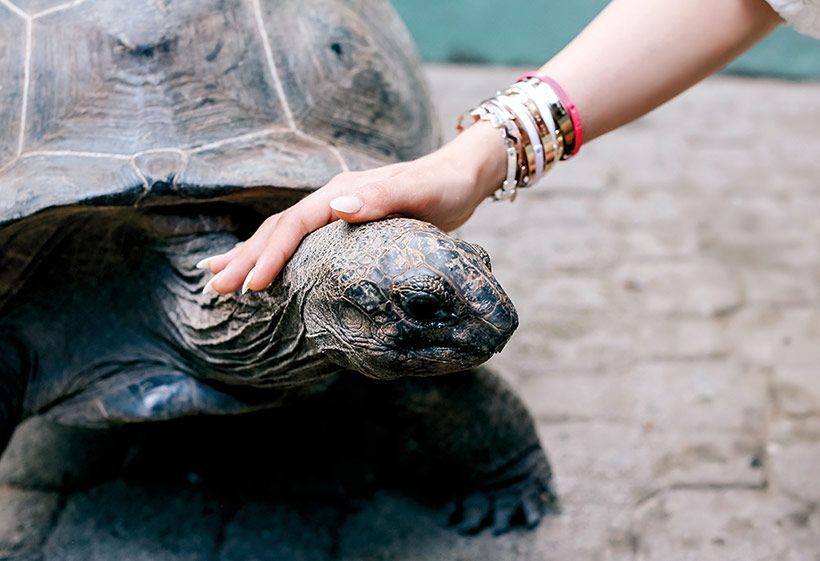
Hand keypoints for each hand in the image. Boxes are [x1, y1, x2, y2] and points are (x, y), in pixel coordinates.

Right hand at [201, 121, 505, 293]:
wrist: (459, 177)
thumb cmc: (442, 187)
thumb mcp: (419, 192)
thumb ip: (381, 198)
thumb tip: (337, 207)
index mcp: (341, 193)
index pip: (294, 225)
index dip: (271, 254)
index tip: (251, 285)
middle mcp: (331, 199)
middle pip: (278, 229)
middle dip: (246, 259)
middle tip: (216, 288)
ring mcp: (333, 211)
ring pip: (281, 234)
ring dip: (249, 255)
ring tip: (214, 275)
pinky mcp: (341, 225)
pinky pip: (298, 241)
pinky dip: (272, 253)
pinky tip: (260, 267)